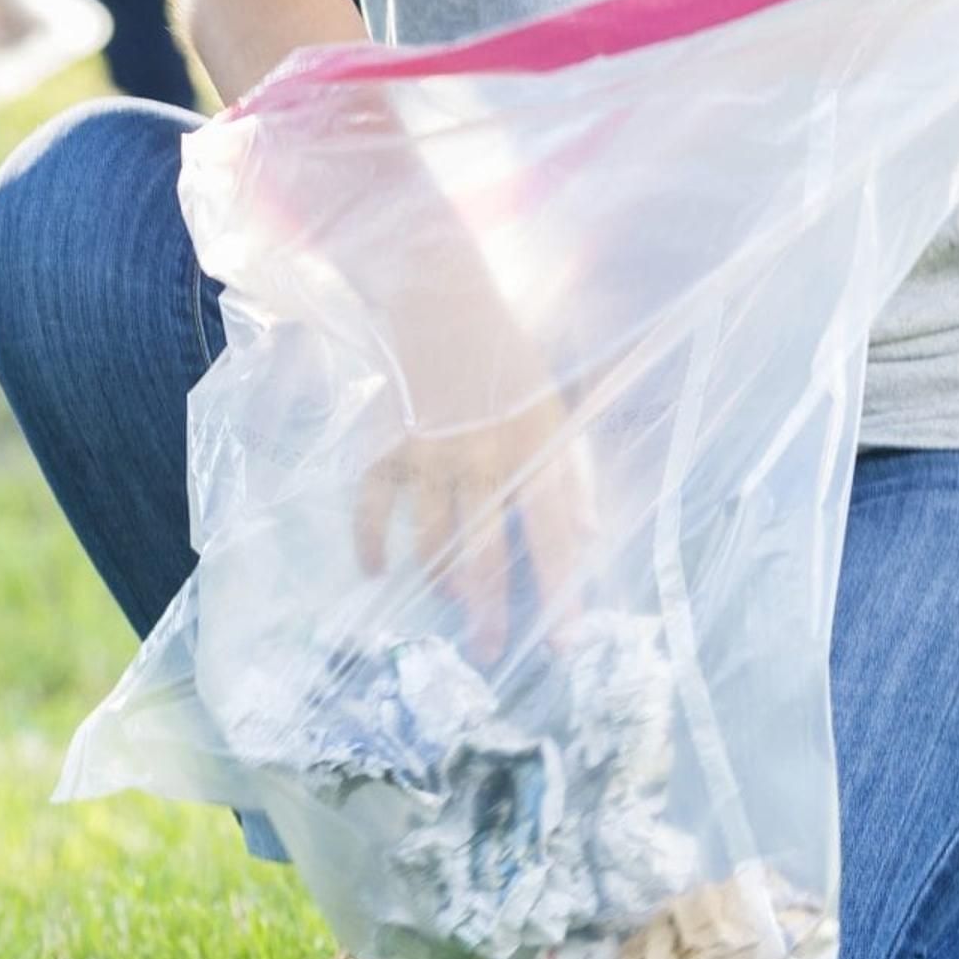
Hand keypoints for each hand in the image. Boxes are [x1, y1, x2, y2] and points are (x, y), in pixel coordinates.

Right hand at [351, 388, 595, 668]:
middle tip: (488, 654)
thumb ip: (575, 477)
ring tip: (451, 603)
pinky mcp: (387, 444)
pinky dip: (369, 542)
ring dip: (442, 581)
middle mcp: (483, 460)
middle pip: (487, 553)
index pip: (553, 536)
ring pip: (433, 539)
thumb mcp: (558, 414)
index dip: (560, 594)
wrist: (443, 304)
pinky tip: (375, 569)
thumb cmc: (509, 367)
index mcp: (535, 452)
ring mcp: (429, 455)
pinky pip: (372, 505)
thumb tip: (589, 537)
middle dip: (490, 612)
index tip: (562, 645)